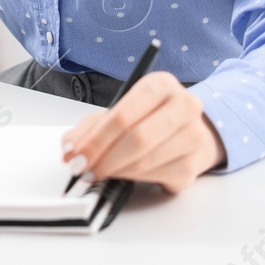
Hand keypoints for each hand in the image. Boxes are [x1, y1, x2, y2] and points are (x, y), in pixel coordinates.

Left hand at [60, 71, 227, 194]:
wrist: (188, 132)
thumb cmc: (149, 119)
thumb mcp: (119, 112)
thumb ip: (90, 128)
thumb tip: (69, 149)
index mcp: (161, 85)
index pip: (123, 115)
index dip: (96, 140)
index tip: (76, 157)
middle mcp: (184, 106)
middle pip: (137, 139)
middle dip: (104, 159)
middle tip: (84, 170)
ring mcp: (194, 135)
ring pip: (145, 161)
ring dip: (116, 171)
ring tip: (99, 172)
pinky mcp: (194, 164)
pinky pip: (157, 177)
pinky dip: (134, 179)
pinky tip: (124, 174)